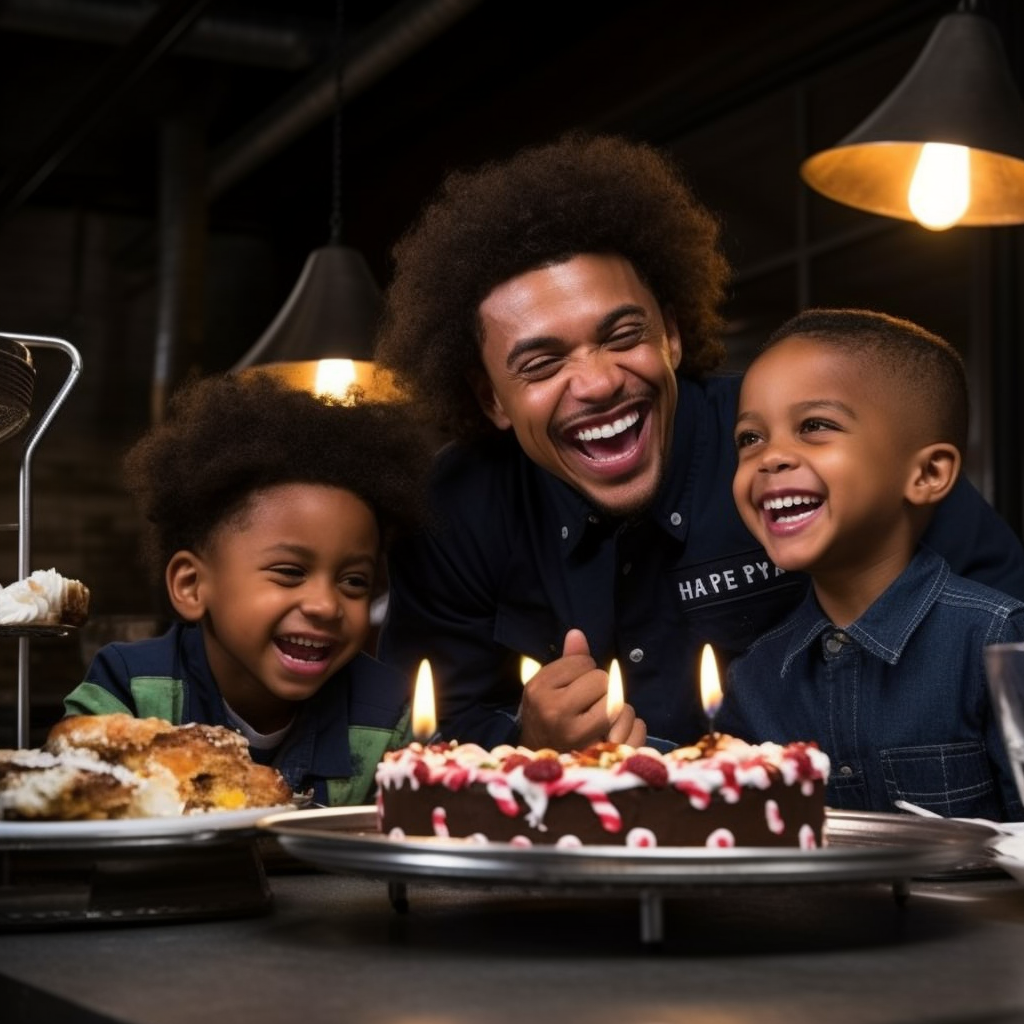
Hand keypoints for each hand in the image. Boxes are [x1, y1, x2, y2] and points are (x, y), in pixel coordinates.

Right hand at [519, 629, 645, 750]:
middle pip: (602, 681)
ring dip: (616, 707)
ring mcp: (577, 736)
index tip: (574, 686)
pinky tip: (614, 732)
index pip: (582, 663)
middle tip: (588, 703)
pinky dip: (632, 726)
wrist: (541, 766)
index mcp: (539, 690)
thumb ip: (566, 660)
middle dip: (600, 688)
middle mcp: (555, 712)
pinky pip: (635, 726)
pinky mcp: (599, 755)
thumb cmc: (546, 719)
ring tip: (600, 718)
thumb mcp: (547, 688)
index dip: (583, 671)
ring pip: (619, 702)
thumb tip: (578, 633)